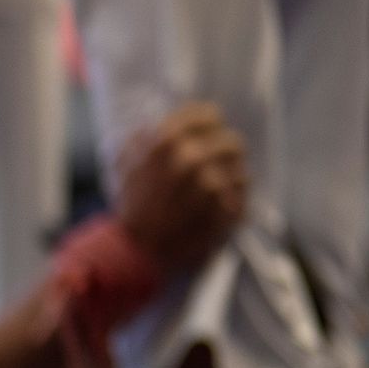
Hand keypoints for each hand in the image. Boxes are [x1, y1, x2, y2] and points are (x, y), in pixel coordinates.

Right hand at [115, 103, 249, 275]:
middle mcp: (190, 157)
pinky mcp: (225, 207)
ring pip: (239, 167)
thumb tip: (156, 122)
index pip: (207, 114)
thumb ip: (143, 138)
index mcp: (165, 140)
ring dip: (231, 177)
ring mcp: (210, 182)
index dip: (210, 125)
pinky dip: (233, 199)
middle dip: (223, 157)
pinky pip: (242, 193)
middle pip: (230, 141)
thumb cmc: (132, 208)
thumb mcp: (126, 164)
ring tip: (216, 192)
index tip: (209, 135)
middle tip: (215, 169)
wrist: (138, 253)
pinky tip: (218, 208)